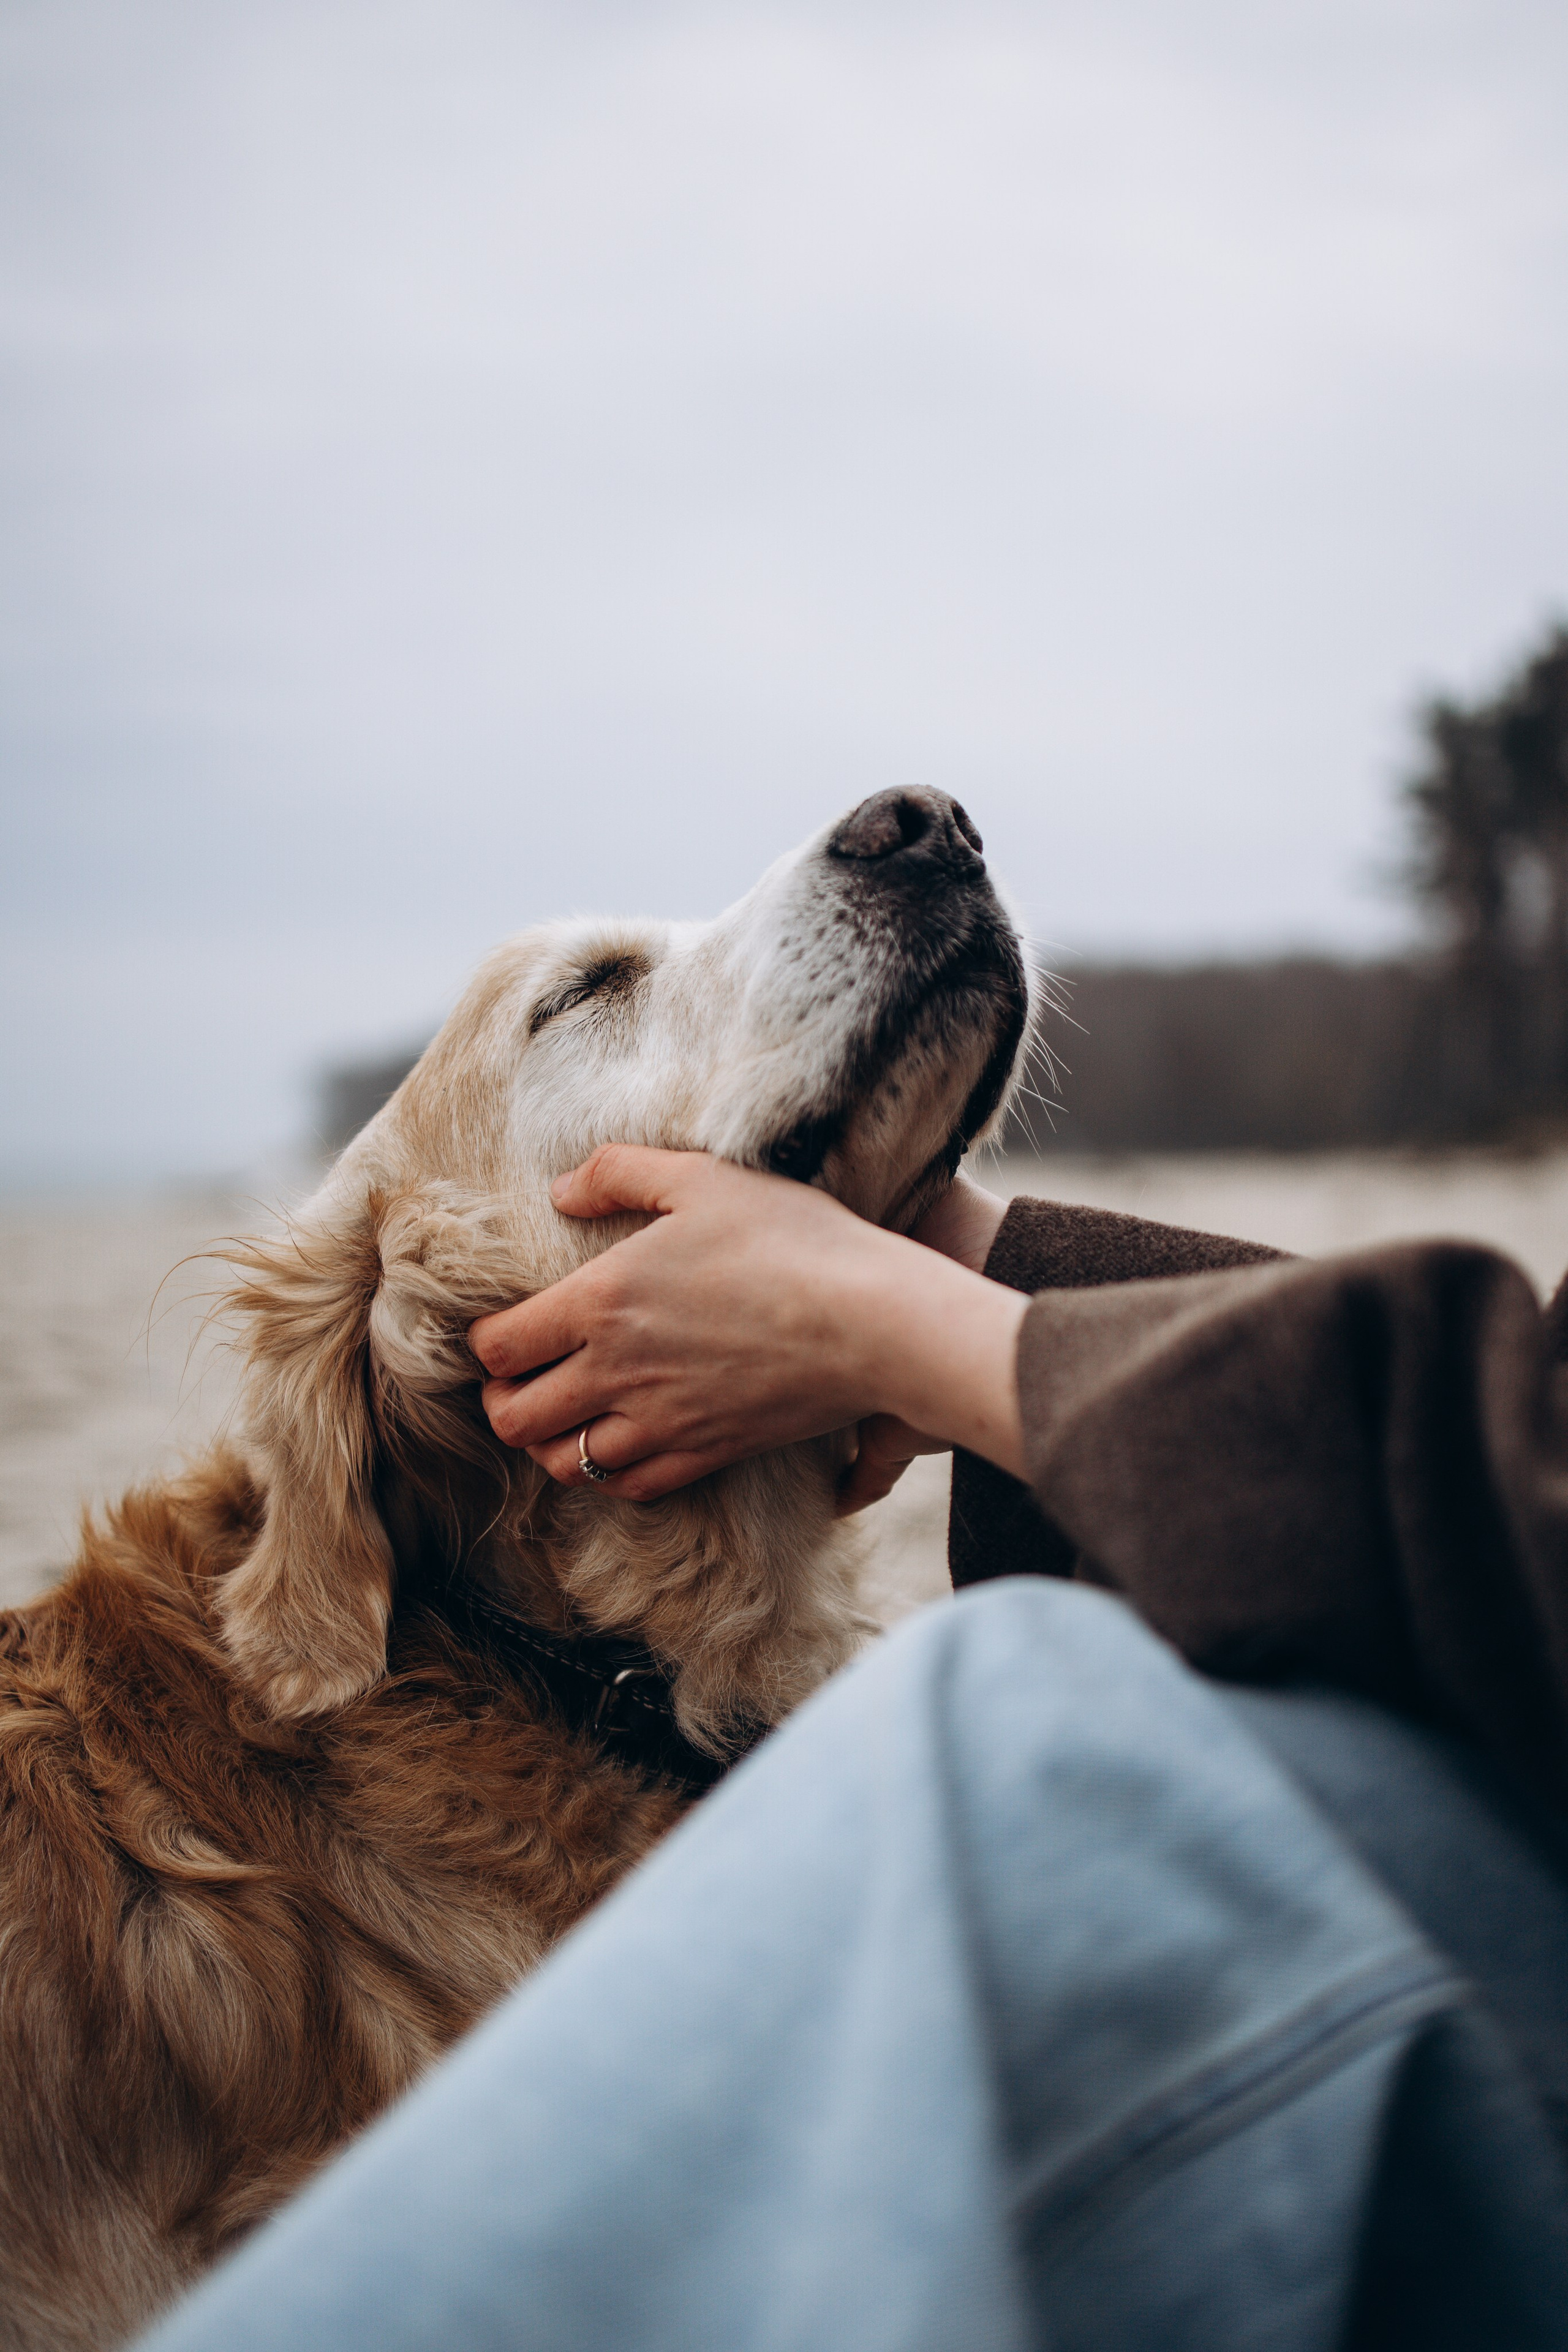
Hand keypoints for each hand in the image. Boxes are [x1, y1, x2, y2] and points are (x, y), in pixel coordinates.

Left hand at [469, 1148, 1025, 1502]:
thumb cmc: (790, 1239)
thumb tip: (560, 1189)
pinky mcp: (706, 1454)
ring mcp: (661, 1423)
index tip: (501, 1330)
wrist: (872, 1322)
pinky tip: (620, 1445)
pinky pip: (631, 1486)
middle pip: (515, 1420)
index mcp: (600, 1302)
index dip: (483, 1343)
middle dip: (501, 1402)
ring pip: (565, 1464)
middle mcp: (617, 1373)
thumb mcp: (701, 1177)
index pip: (499, 1347)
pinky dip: (610, 1474)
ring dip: (549, 1444)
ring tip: (562, 1416)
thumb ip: (618, 1173)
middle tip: (517, 1379)